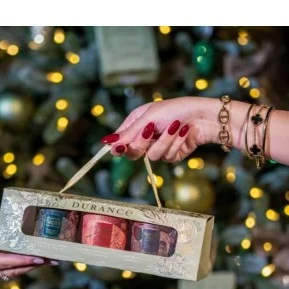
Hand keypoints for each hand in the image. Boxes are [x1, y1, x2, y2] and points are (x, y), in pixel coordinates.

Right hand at [0, 231, 57, 282]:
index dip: (25, 260)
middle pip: (15, 270)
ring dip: (30, 267)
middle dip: (34, 265)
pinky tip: (31, 262)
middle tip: (52, 260)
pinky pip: (7, 273)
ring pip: (13, 273)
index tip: (40, 258)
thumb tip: (9, 236)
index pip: (7, 262)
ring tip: (46, 261)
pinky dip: (20, 267)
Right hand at [102, 97, 217, 161]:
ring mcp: (158, 146)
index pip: (120, 140)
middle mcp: (145, 136)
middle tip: (151, 130)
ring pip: (151, 156)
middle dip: (143, 142)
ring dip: (165, 141)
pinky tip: (183, 132)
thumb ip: (128, 133)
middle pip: (133, 152)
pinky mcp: (171, 155)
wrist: (203, 117)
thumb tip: (106, 143)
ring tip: (175, 126)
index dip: (118, 146)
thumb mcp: (148, 119)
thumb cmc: (175, 110)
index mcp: (136, 123)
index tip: (118, 148)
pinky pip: (167, 157)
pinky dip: (176, 144)